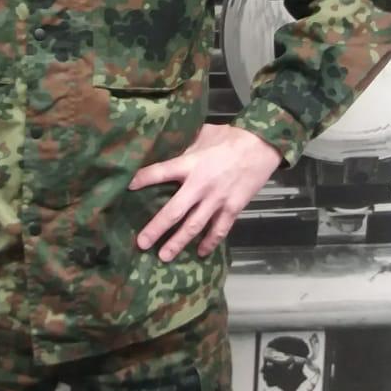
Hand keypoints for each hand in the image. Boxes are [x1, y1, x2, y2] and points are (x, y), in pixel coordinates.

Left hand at [129, 124, 281, 260]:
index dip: (143, 179)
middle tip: (142, 243)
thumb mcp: (204, 134)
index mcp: (191, 164)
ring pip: (194, 226)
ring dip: (178, 242)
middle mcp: (201, 185)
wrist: (262, 145)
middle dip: (157, 228)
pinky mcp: (233, 208)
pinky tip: (201, 252)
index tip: (127, 187)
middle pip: (174, 211)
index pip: (160, 172)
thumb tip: (170, 148)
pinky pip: (219, 229)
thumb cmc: (231, 136)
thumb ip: (186, 147)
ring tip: (164, 256)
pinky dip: (210, 242)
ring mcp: (217, 200)